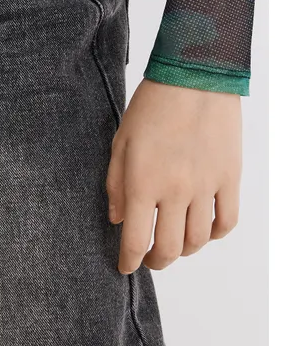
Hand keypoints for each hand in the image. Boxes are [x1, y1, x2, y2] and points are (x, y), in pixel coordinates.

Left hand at [106, 78, 241, 273]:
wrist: (195, 78)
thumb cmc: (152, 105)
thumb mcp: (121, 141)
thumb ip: (116, 184)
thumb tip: (117, 219)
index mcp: (143, 182)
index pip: (136, 239)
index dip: (129, 261)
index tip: (125, 267)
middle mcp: (176, 191)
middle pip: (170, 247)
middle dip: (157, 261)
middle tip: (151, 259)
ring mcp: (206, 187)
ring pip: (199, 240)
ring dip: (185, 251)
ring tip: (175, 245)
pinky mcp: (229, 179)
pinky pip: (226, 221)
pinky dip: (215, 234)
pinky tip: (204, 230)